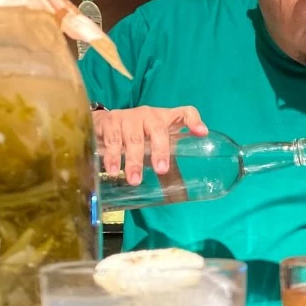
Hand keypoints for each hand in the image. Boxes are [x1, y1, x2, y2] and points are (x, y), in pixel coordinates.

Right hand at [93, 105, 207, 184]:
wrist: (103, 124)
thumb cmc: (136, 136)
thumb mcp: (153, 144)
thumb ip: (166, 159)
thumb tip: (179, 192)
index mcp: (164, 119)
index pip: (185, 113)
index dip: (194, 121)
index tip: (202, 133)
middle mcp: (148, 115)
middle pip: (158, 130)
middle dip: (160, 151)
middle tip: (161, 170)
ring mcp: (128, 117)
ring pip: (133, 138)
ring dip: (133, 160)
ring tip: (134, 180)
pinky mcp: (109, 121)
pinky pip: (112, 140)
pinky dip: (112, 156)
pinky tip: (112, 170)